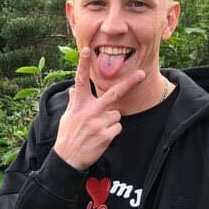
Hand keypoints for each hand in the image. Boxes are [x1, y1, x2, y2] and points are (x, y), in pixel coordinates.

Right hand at [53, 47, 144, 170]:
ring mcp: (99, 123)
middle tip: (141, 74)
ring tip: (98, 130)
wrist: (68, 159)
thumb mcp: (67, 117)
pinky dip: (112, 132)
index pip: (81, 80)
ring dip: (111, 121)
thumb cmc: (67, 136)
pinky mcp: (106, 135)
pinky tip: (101, 138)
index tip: (86, 50)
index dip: (83, 65)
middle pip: (114, 93)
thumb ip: (74, 102)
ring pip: (116, 115)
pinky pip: (118, 128)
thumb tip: (73, 89)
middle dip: (129, 83)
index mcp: (79, 104)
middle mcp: (89, 111)